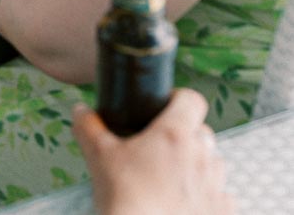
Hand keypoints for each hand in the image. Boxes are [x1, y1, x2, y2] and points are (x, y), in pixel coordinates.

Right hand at [72, 90, 232, 214]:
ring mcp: (215, 187)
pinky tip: (184, 204)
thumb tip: (80, 111)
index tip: (163, 108)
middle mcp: (201, 157)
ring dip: (198, 165)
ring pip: (214, 163)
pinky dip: (207, 196)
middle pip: (202, 132)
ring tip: (172, 179)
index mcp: (174, 135)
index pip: (192, 99)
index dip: (178, 99)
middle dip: (186, 135)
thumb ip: (88, 127)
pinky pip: (221, 195)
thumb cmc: (125, 201)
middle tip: (161, 149)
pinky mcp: (223, 212)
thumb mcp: (98, 157)